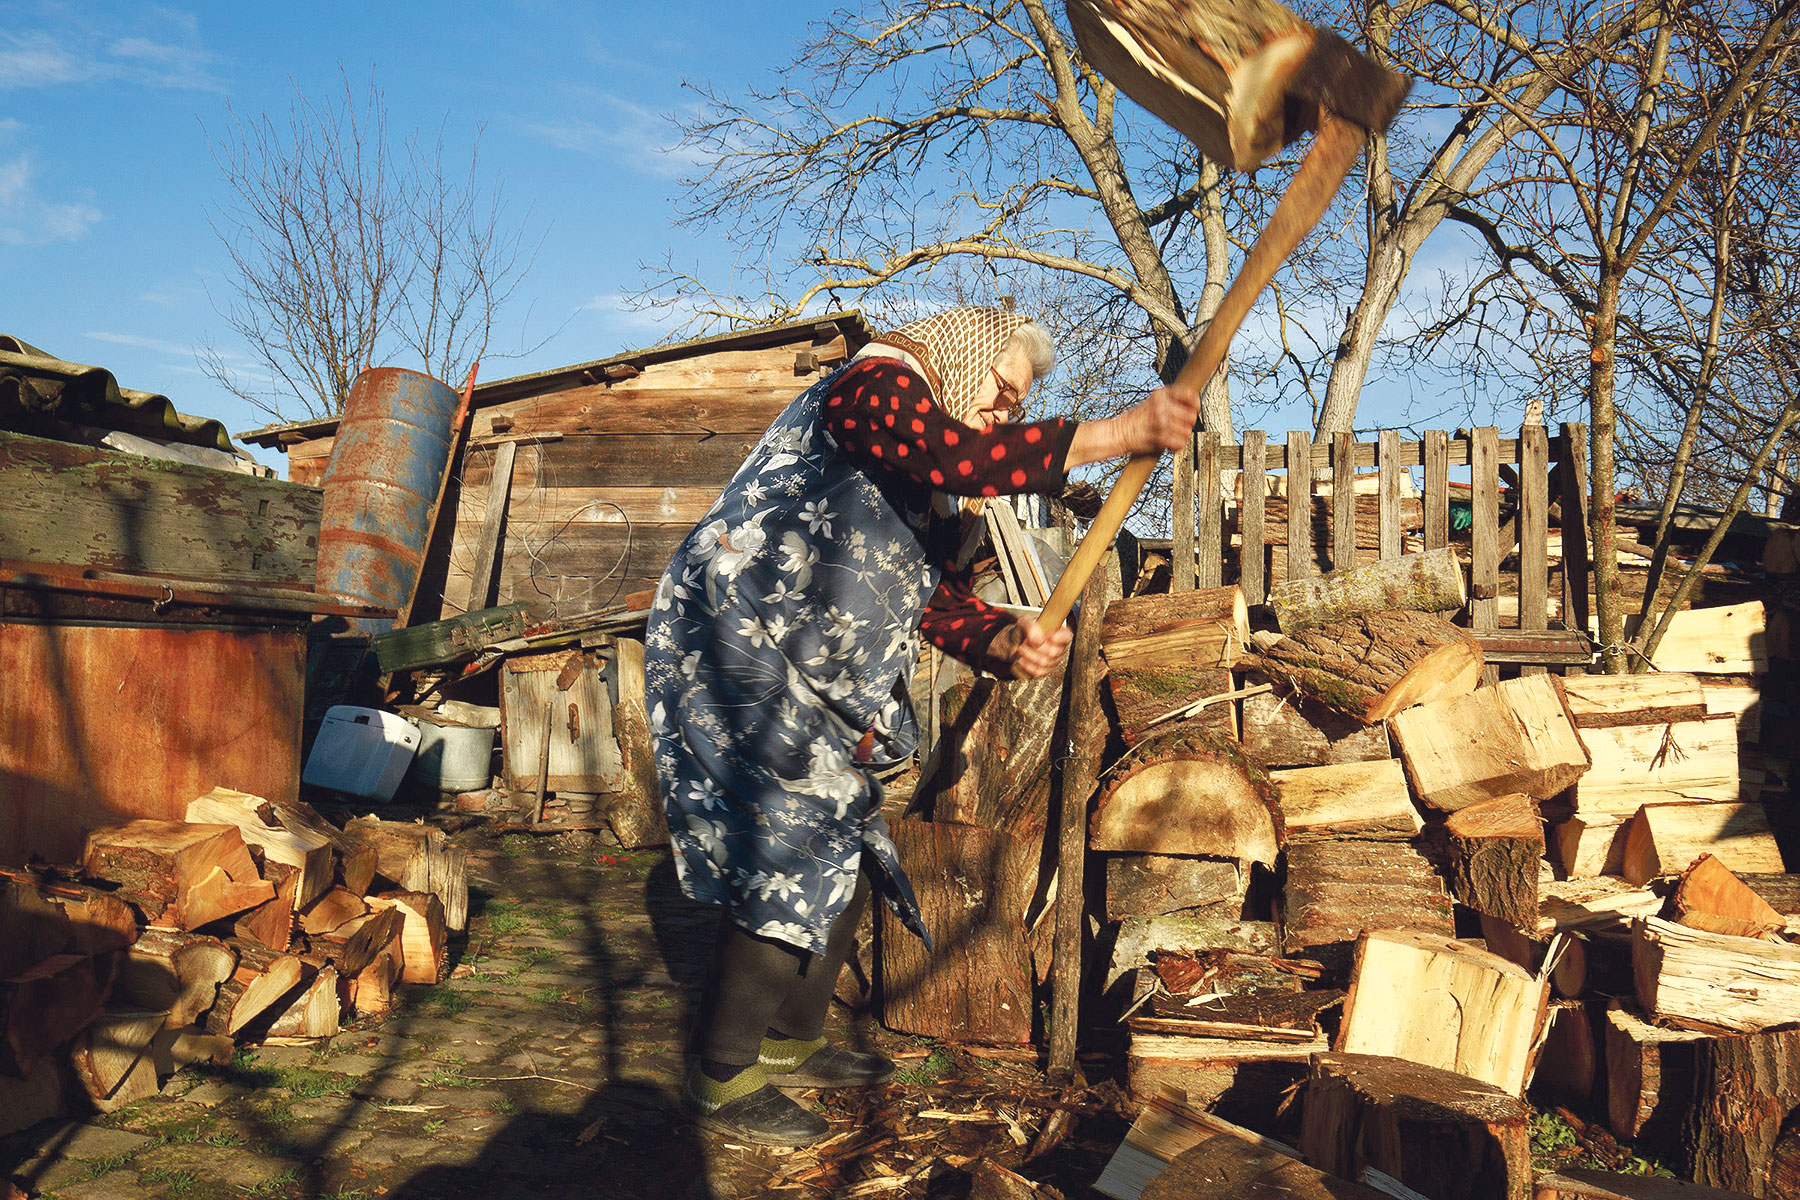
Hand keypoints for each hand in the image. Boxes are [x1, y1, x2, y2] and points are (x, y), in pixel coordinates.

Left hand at [1004, 612, 1071, 679]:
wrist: (1013, 642)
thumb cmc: (1022, 631)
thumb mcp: (1023, 622)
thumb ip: (1031, 626)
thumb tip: (1039, 641)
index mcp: (1058, 632)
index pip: (1067, 636)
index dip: (1059, 638)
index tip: (1047, 635)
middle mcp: (1058, 647)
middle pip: (1054, 652)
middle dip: (1036, 647)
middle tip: (1025, 642)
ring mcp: (1053, 660)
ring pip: (1045, 662)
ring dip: (1029, 655)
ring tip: (1021, 649)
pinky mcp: (1045, 670)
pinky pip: (1039, 672)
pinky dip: (1028, 666)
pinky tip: (1021, 659)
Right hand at [1064, 384, 1202, 468]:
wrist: (1118, 433)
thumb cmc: (1136, 420)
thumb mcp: (1153, 403)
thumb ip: (1170, 402)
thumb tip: (1192, 409)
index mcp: (1161, 394)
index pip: (1189, 394)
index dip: (1195, 404)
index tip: (1193, 410)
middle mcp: (1162, 405)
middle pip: (1191, 416)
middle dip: (1187, 425)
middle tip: (1179, 428)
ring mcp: (1160, 420)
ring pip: (1187, 432)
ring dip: (1181, 438)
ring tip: (1171, 437)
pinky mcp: (1159, 436)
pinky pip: (1180, 443)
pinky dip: (1176, 447)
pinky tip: (1169, 445)